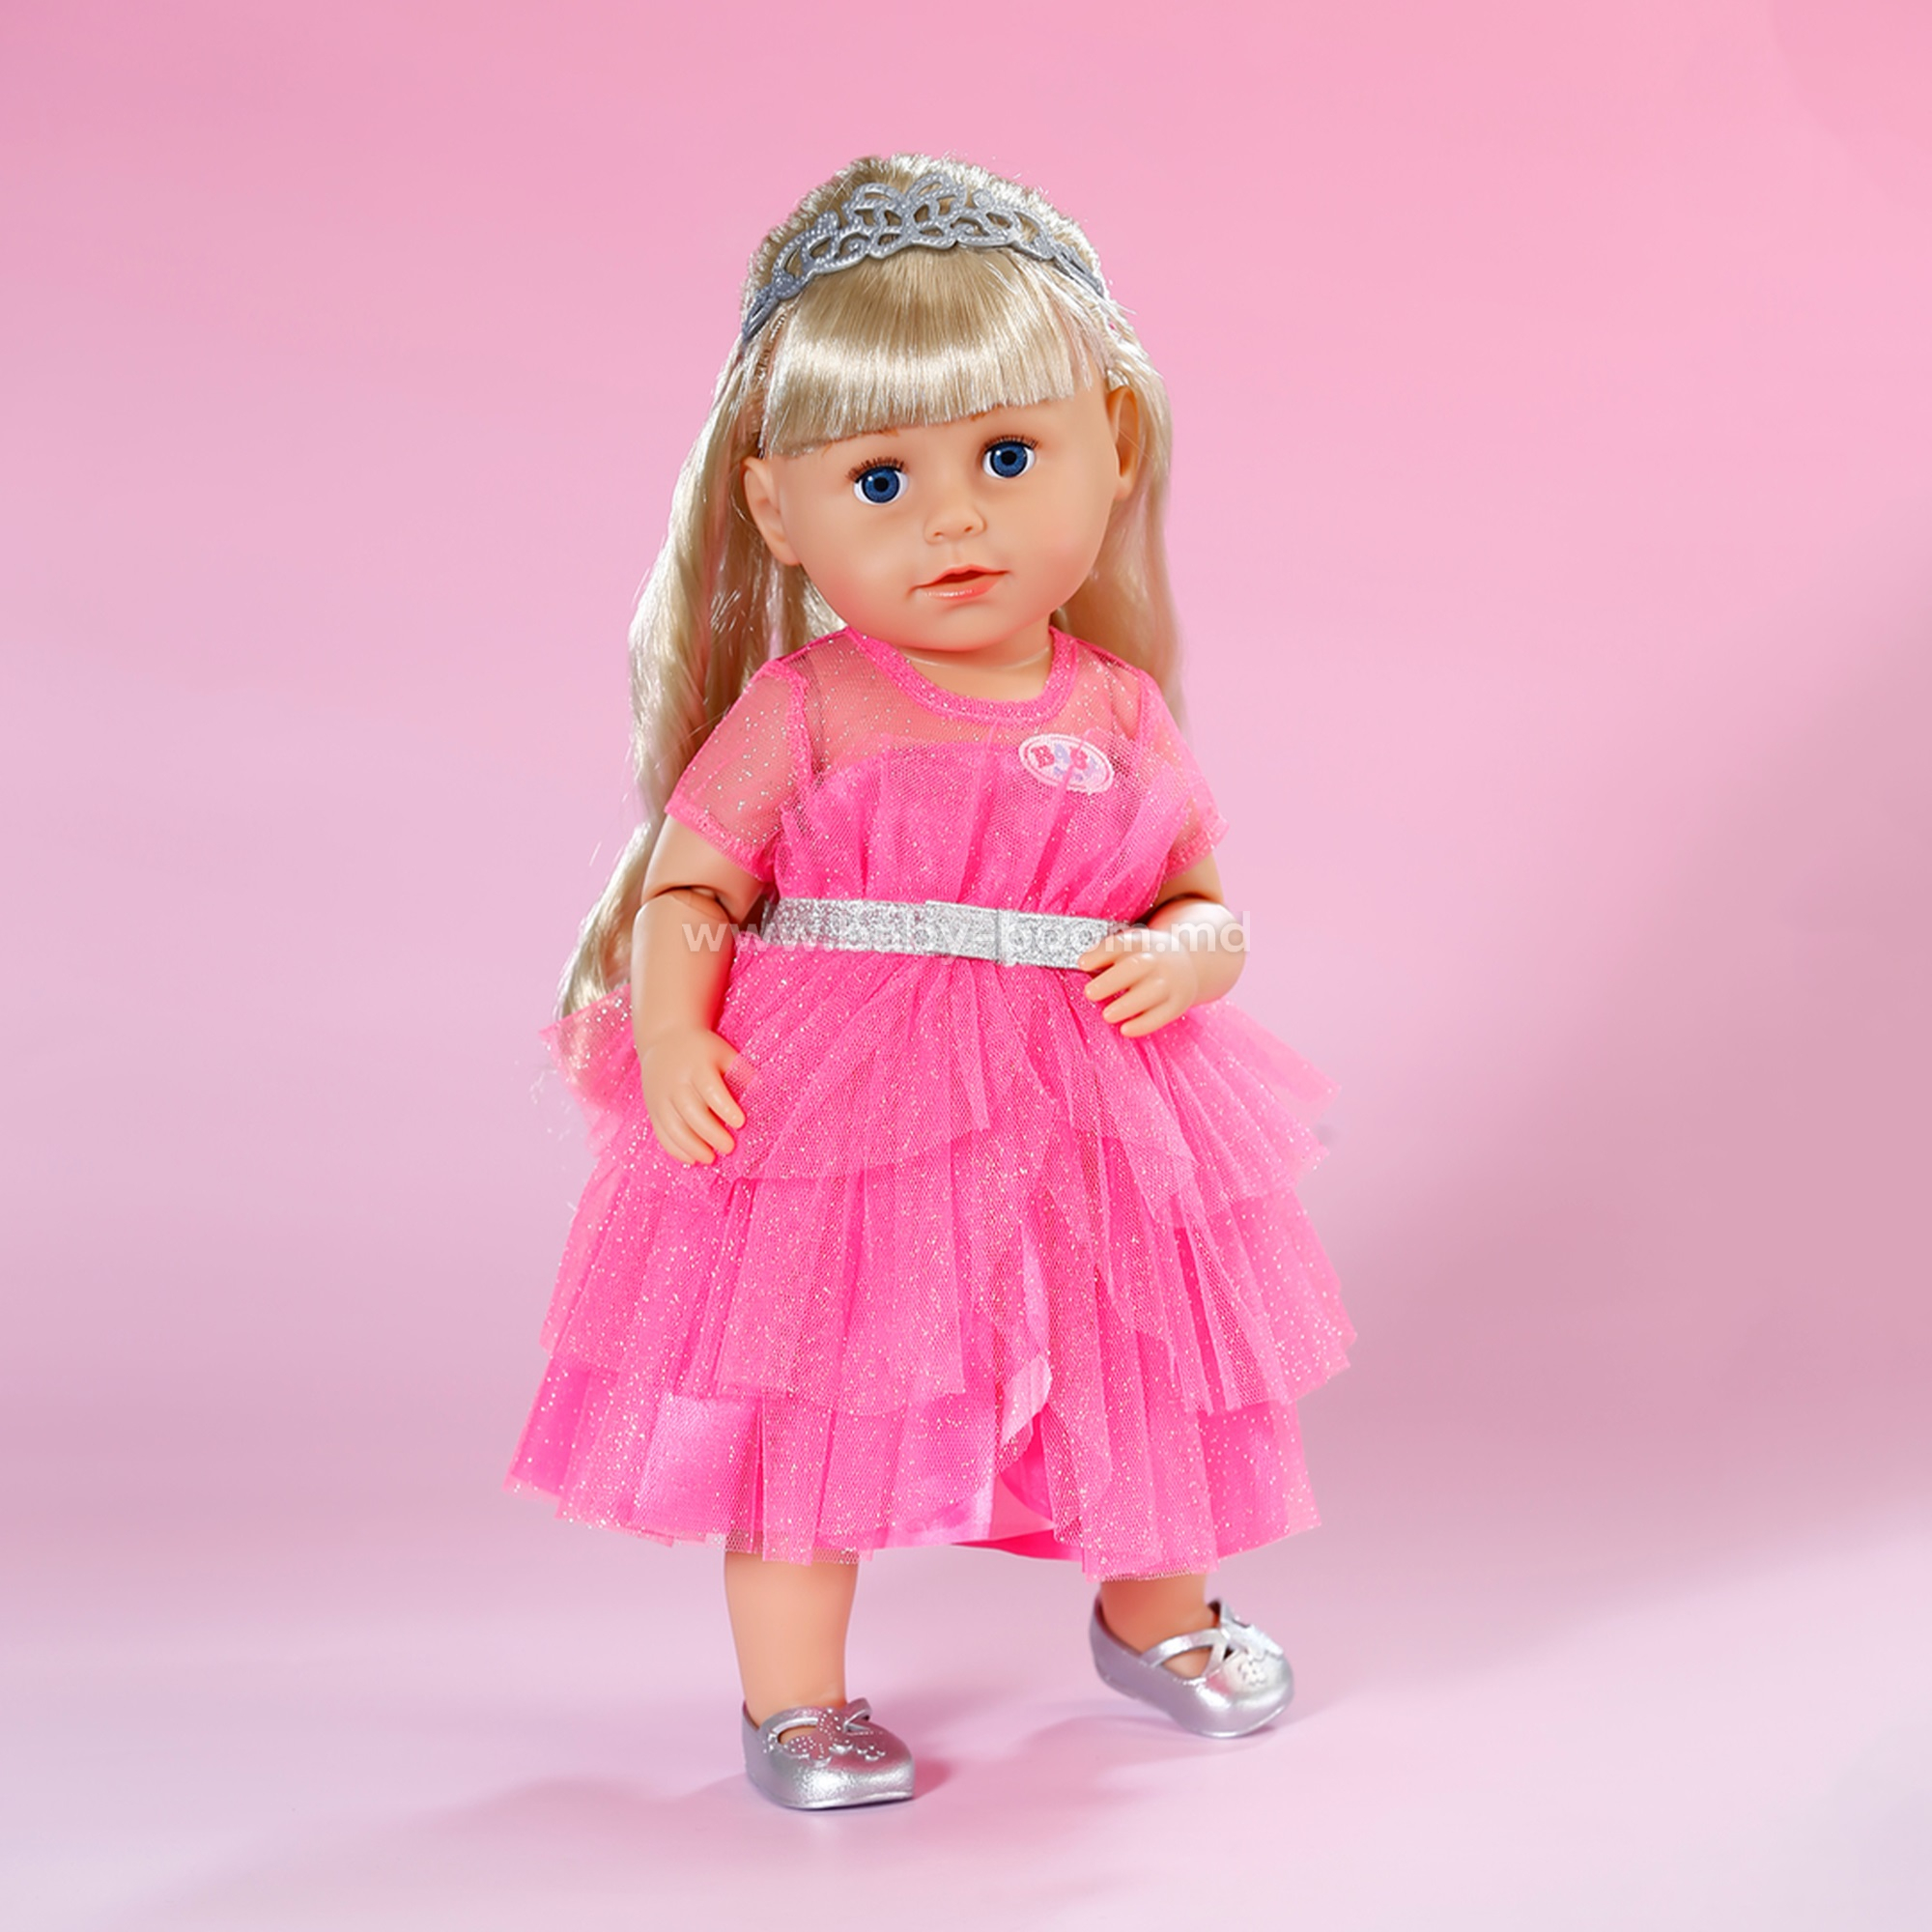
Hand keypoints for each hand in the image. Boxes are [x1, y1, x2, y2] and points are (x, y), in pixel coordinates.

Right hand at [636, 1024, 747, 1164]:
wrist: (664, 1040)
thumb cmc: (703, 1051)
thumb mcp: (723, 1053)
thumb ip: (740, 1072)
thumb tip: (761, 1092)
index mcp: (696, 1065)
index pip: (710, 1088)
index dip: (725, 1107)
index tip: (740, 1122)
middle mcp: (675, 1082)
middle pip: (690, 1111)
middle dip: (710, 1132)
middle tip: (729, 1147)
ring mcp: (660, 1096)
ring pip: (673, 1126)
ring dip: (692, 1146)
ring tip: (710, 1158)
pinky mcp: (652, 1109)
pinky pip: (661, 1132)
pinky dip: (675, 1149)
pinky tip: (692, 1159)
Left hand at [1076, 926, 1201, 1036]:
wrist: (1189, 963)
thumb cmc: (1146, 957)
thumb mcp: (1132, 946)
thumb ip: (1108, 953)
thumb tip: (1082, 964)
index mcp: (1143, 941)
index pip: (1121, 944)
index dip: (1101, 953)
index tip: (1082, 964)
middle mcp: (1158, 959)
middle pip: (1135, 967)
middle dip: (1111, 980)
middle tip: (1089, 993)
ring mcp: (1170, 981)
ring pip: (1151, 992)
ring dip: (1127, 1004)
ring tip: (1106, 1015)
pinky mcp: (1177, 1003)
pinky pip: (1162, 1015)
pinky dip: (1143, 1024)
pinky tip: (1125, 1030)